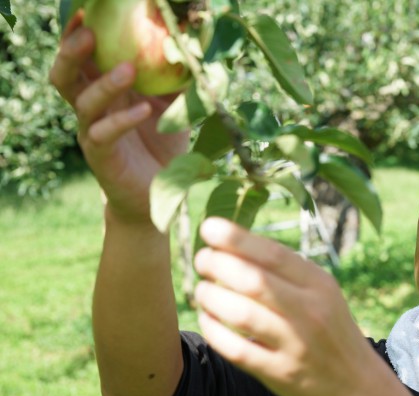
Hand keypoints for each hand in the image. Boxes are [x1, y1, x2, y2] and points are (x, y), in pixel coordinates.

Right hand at [49, 11, 189, 224]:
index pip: (82, 58)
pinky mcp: (101, 156)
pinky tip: (144, 109)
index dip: (78, 35)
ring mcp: (92, 132)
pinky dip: (123, 119)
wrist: (158, 194)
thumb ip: (176, 80)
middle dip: (72, 52)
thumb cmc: (163, 144)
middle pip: (65, 76)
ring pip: (83, 102)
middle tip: (90, 32)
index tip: (88, 12)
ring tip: (128, 68)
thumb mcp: (174, 107)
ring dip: (104, 83)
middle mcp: (91, 109)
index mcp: (103, 91)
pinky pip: (104, 133)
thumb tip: (192, 47)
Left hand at [193, 217, 376, 395]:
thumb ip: (285, 270)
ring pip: (241, 315)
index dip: (237, 238)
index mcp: (319, 285)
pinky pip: (236, 350)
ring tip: (201, 290)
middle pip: (254, 282)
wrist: (354, 382)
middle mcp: (310, 312)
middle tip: (201, 259)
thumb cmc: (327, 325)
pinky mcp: (280, 373)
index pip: (274, 255)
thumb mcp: (321, 291)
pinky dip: (214, 331)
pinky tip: (207, 319)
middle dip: (218, 264)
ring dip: (211, 297)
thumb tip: (233, 241)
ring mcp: (296, 345)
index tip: (209, 227)